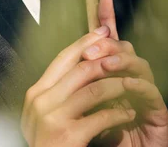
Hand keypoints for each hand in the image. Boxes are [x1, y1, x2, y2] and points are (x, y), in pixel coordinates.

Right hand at [21, 25, 136, 145]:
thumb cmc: (48, 145)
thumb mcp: (44, 114)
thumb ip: (57, 92)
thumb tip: (82, 63)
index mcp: (35, 92)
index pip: (62, 58)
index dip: (85, 43)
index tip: (103, 32)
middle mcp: (39, 100)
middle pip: (79, 68)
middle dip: (106, 60)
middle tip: (125, 54)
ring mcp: (51, 118)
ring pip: (93, 89)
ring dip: (118, 86)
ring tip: (133, 86)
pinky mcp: (66, 137)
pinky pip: (100, 117)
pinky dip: (118, 114)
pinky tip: (129, 114)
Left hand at [82, 0, 167, 146]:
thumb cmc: (98, 141)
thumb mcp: (81, 109)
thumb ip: (76, 86)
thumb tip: (62, 65)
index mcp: (110, 76)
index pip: (110, 41)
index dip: (107, 16)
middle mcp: (129, 79)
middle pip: (123, 47)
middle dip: (107, 44)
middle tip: (89, 52)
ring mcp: (145, 94)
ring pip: (139, 64)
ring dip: (120, 61)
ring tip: (103, 66)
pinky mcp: (158, 113)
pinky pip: (150, 92)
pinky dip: (137, 86)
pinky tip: (124, 86)